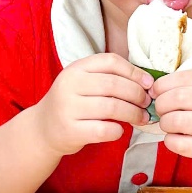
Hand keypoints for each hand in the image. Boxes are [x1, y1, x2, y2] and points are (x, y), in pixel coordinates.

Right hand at [35, 53, 152, 155]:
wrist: (43, 129)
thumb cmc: (72, 104)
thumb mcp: (82, 82)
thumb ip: (108, 77)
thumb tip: (147, 82)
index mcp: (75, 69)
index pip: (111, 61)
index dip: (134, 72)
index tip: (148, 84)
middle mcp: (69, 85)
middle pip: (114, 85)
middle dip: (137, 94)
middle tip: (147, 103)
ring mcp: (68, 108)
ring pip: (112, 108)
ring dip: (133, 113)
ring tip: (141, 118)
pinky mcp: (70, 131)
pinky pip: (104, 130)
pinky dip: (118, 131)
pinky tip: (119, 130)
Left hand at [153, 68, 191, 169]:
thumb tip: (163, 87)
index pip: (186, 77)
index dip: (164, 84)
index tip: (157, 90)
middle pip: (177, 99)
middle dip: (161, 103)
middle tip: (160, 108)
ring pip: (177, 122)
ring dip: (165, 123)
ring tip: (169, 123)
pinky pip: (182, 145)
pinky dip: (171, 141)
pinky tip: (175, 138)